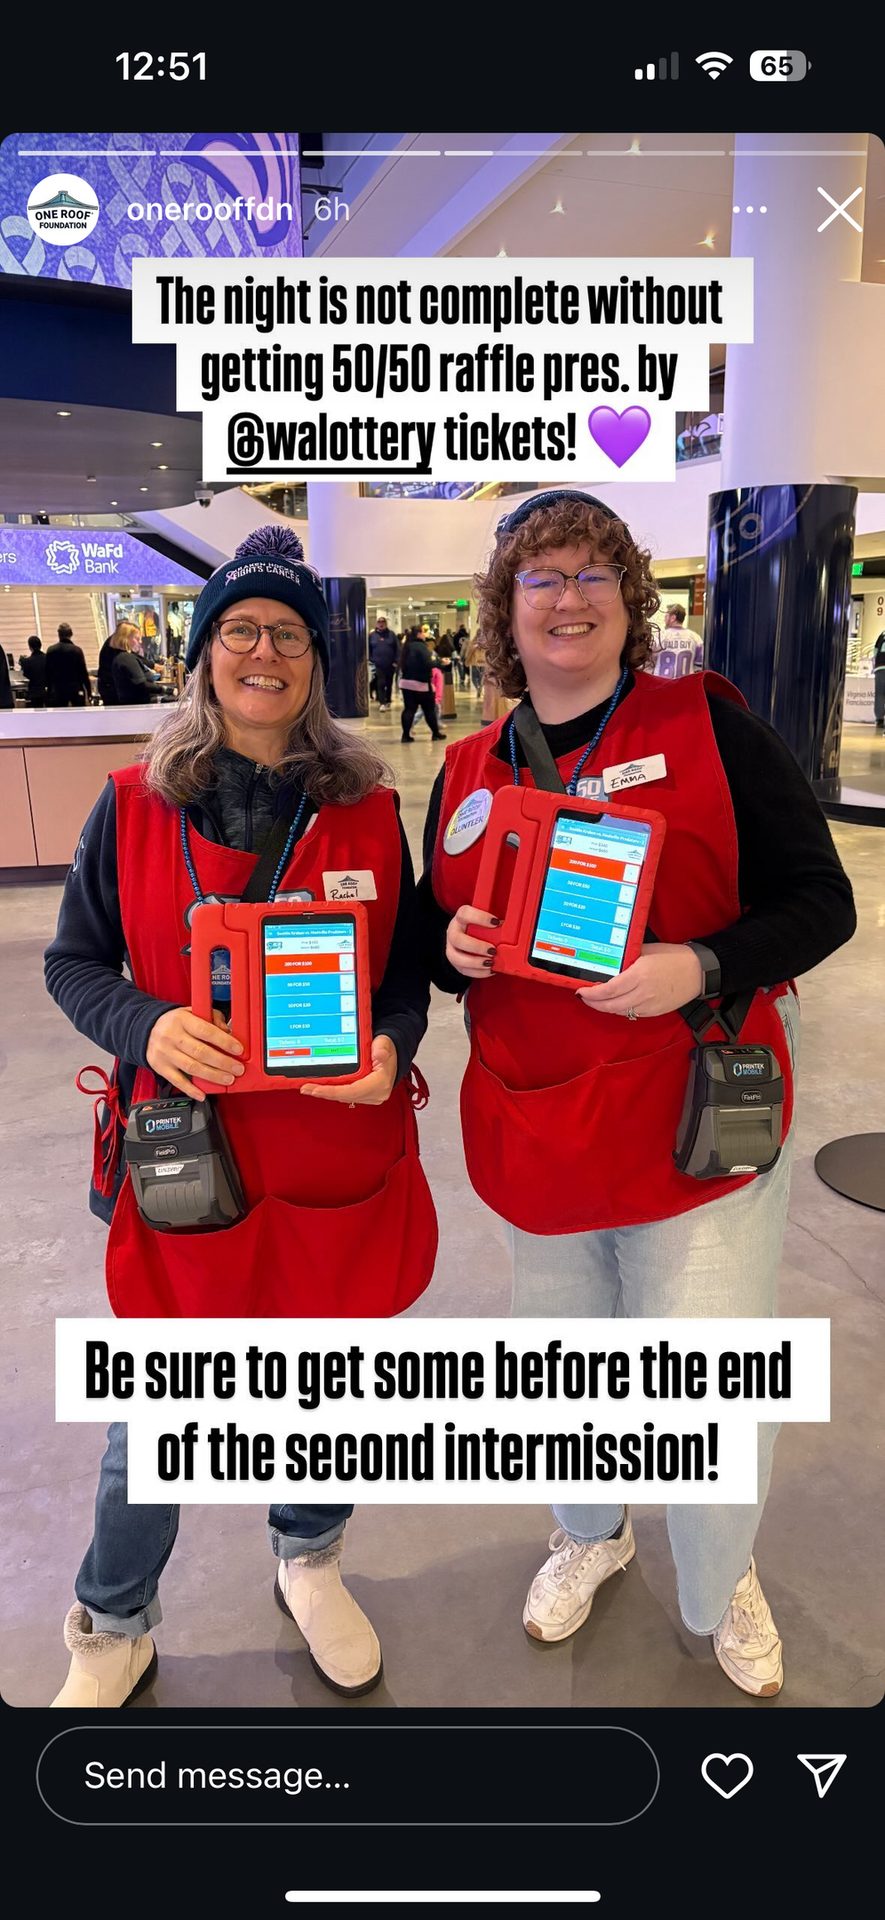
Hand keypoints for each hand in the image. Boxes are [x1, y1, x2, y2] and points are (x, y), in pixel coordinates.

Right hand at [146, 1006, 245, 1100]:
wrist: (146, 1030)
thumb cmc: (175, 1023)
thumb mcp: (192, 1012)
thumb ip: (211, 1018)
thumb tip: (227, 1031)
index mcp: (182, 1020)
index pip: (206, 1031)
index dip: (224, 1041)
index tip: (238, 1049)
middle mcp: (172, 1036)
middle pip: (200, 1052)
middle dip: (223, 1062)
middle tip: (237, 1068)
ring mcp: (165, 1053)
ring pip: (191, 1067)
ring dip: (212, 1075)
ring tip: (228, 1079)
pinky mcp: (160, 1067)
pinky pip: (177, 1081)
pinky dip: (191, 1089)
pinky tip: (203, 1094)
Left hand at [300, 1033, 397, 1105]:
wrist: (391, 1053)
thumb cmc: (387, 1049)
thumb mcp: (385, 1044)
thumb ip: (382, 1048)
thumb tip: (379, 1053)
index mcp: (380, 1083)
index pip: (352, 1091)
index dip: (332, 1091)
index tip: (316, 1089)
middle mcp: (375, 1093)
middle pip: (345, 1096)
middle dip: (324, 1093)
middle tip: (305, 1088)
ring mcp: (369, 1096)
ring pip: (344, 1097)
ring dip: (326, 1093)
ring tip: (308, 1088)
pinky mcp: (363, 1094)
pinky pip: (345, 1095)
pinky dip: (332, 1092)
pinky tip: (320, 1088)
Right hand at [445, 904, 500, 977]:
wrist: (465, 936)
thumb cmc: (478, 928)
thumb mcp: (485, 921)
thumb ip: (495, 924)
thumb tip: (512, 930)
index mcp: (461, 918)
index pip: (465, 914)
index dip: (479, 918)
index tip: (495, 923)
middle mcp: (453, 932)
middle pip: (457, 939)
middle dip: (476, 946)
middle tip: (492, 950)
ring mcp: (451, 948)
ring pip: (456, 957)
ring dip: (475, 962)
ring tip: (490, 962)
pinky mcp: (455, 963)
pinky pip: (463, 970)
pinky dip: (478, 972)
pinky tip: (490, 970)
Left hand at [576, 942, 703, 1019]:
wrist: (698, 971)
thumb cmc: (673, 957)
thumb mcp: (647, 951)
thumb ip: (627, 958)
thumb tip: (609, 963)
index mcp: (639, 974)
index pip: (609, 989)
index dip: (592, 993)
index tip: (581, 991)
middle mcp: (643, 992)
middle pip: (611, 1005)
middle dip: (594, 1003)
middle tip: (585, 997)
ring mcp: (650, 1005)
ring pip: (620, 1011)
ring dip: (605, 1007)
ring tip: (596, 1001)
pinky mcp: (655, 1012)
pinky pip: (632, 1014)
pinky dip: (620, 1009)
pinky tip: (615, 1003)